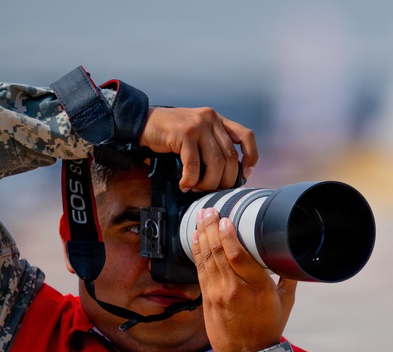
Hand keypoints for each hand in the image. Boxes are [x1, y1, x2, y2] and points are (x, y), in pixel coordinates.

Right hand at [139, 107, 256, 191]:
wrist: (141, 122)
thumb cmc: (168, 135)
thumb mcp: (195, 135)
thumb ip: (211, 146)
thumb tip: (228, 176)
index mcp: (217, 120)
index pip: (246, 136)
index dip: (251, 157)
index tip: (245, 175)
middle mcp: (211, 119)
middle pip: (231, 157)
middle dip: (224, 180)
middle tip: (212, 191)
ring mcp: (199, 124)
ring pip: (216, 163)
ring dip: (208, 183)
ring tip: (196, 189)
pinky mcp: (185, 132)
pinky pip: (194, 164)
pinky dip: (191, 180)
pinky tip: (184, 184)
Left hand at [191, 208, 296, 351]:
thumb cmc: (267, 328)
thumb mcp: (285, 302)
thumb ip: (287, 277)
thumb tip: (290, 255)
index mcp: (257, 288)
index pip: (238, 256)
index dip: (228, 236)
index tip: (225, 220)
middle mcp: (235, 289)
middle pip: (219, 253)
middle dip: (212, 228)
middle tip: (209, 210)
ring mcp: (217, 294)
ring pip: (207, 259)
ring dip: (203, 236)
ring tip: (201, 217)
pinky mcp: (207, 299)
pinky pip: (200, 270)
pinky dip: (197, 252)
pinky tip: (196, 238)